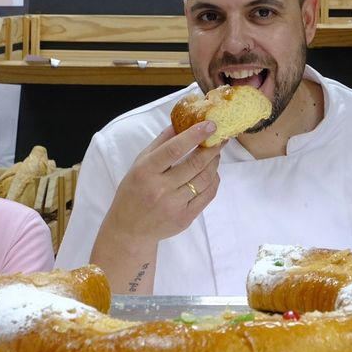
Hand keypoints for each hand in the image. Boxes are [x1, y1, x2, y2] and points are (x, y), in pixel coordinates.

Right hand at [103, 121, 221, 246]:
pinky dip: (214, 181)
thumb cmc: (133, 191)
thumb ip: (160, 143)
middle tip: (221, 138)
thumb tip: (181, 122)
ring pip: (205, 179)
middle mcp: (160, 188)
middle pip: (195, 164)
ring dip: (214, 163)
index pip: (174, 149)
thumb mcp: (139, 163)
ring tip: (216, 153)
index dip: (194, 135)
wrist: (130, 229)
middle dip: (212, 148)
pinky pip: (207, 195)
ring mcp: (174, 205)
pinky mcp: (185, 218)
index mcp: (146, 171)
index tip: (211, 125)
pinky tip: (212, 172)